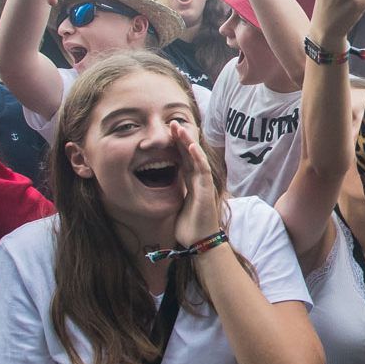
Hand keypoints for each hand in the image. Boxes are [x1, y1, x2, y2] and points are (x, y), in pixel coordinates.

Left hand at [170, 120, 219, 246]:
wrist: (200, 241)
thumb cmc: (189, 226)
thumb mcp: (177, 205)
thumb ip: (173, 193)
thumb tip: (158, 188)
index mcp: (190, 182)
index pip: (184, 158)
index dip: (177, 144)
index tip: (168, 132)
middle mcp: (198, 180)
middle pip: (190, 153)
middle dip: (181, 137)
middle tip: (172, 122)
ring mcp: (203, 183)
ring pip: (196, 157)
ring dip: (188, 141)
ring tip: (179, 127)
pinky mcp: (206, 189)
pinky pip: (201, 169)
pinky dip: (196, 157)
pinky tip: (190, 146)